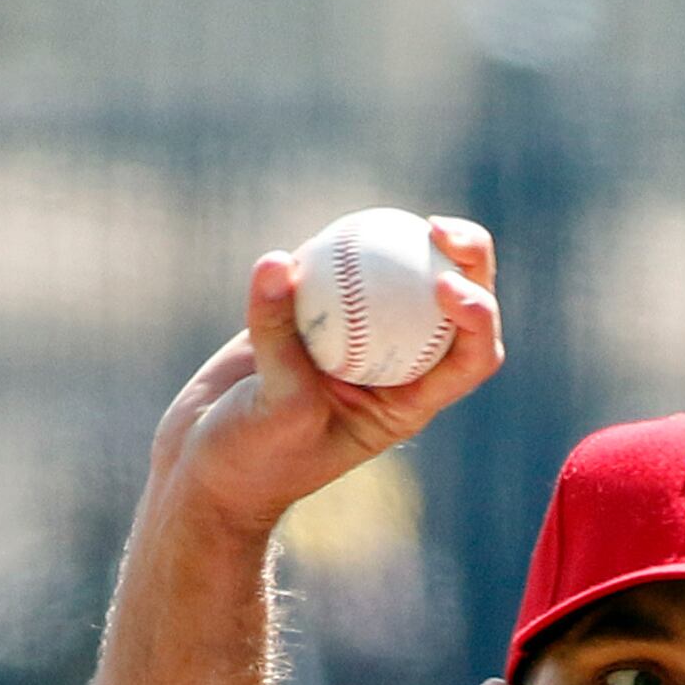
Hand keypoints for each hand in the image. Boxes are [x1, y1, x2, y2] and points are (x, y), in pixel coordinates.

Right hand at [146, 219, 504, 541]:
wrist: (205, 465)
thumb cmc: (254, 460)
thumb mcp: (277, 410)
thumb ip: (278, 340)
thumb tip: (278, 261)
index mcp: (410, 402)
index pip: (470, 357)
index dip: (478, 316)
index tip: (447, 287)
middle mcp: (394, 366)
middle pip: (450, 306)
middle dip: (466, 261)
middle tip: (438, 228)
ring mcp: (355, 337)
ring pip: (396, 278)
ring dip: (401, 242)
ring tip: (384, 219)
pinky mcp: (312, 316)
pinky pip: (333, 271)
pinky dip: (331, 248)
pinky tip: (323, 233)